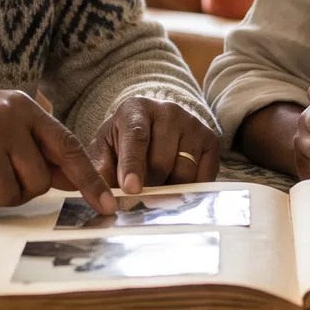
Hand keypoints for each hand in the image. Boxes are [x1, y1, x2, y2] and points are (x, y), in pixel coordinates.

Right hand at [0, 89, 113, 215]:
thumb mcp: (2, 123)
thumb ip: (36, 146)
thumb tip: (76, 180)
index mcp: (23, 107)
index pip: (68, 148)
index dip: (90, 181)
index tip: (110, 206)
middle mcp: (5, 118)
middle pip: (36, 181)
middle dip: (19, 189)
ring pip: (8, 195)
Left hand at [88, 97, 221, 193]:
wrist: (154, 124)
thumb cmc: (124, 140)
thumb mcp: (105, 148)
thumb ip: (99, 171)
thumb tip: (102, 200)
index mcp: (136, 108)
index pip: (136, 137)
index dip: (133, 165)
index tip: (130, 188)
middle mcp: (168, 111)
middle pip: (161, 162)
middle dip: (148, 186)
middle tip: (139, 195)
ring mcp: (193, 124)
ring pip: (183, 173)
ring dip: (168, 189)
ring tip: (156, 185)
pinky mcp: (210, 140)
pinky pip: (203, 178)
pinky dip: (189, 190)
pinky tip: (176, 183)